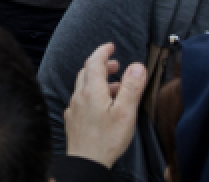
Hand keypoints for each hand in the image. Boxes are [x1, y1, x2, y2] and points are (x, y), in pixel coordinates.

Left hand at [65, 43, 145, 167]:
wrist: (86, 163)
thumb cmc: (108, 138)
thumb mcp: (126, 112)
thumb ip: (131, 87)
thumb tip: (137, 66)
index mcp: (92, 90)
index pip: (94, 62)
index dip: (103, 52)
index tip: (111, 46)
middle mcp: (79, 96)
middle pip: (87, 72)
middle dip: (101, 65)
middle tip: (116, 66)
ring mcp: (73, 108)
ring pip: (83, 86)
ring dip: (98, 81)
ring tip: (114, 87)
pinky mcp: (72, 120)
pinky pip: (81, 99)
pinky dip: (91, 94)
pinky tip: (100, 106)